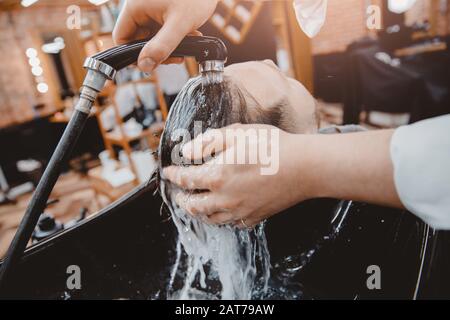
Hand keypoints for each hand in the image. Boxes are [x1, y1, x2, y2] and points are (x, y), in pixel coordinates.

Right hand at [113, 0, 217, 71]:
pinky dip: (175, 37)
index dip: (133, 55)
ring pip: (153, 38)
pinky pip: (163, 30)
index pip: (121, 38)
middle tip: (176, 57)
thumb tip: (145, 66)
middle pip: (138, 40)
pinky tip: (191, 35)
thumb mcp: (179, 24)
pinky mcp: (163, 11)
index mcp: (135, 7)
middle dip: (158, 52)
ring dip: (169, 46)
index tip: (152, 63)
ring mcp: (152, 10)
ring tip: (188, 44)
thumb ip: (162, 46)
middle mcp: (140, 8)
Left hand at [162, 124, 311, 228]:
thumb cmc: (272, 146)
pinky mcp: (254, 218)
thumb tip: (185, 152)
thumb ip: (207, 142)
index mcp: (216, 176)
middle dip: (182, 199)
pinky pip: (231, 224)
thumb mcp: (237, 133)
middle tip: (179, 194)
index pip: (185, 179)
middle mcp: (224, 199)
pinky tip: (222, 212)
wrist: (305, 168)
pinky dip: (221, 219)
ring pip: (210, 218)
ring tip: (196, 206)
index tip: (167, 172)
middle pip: (194, 205)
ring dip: (198, 212)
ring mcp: (239, 211)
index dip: (173, 175)